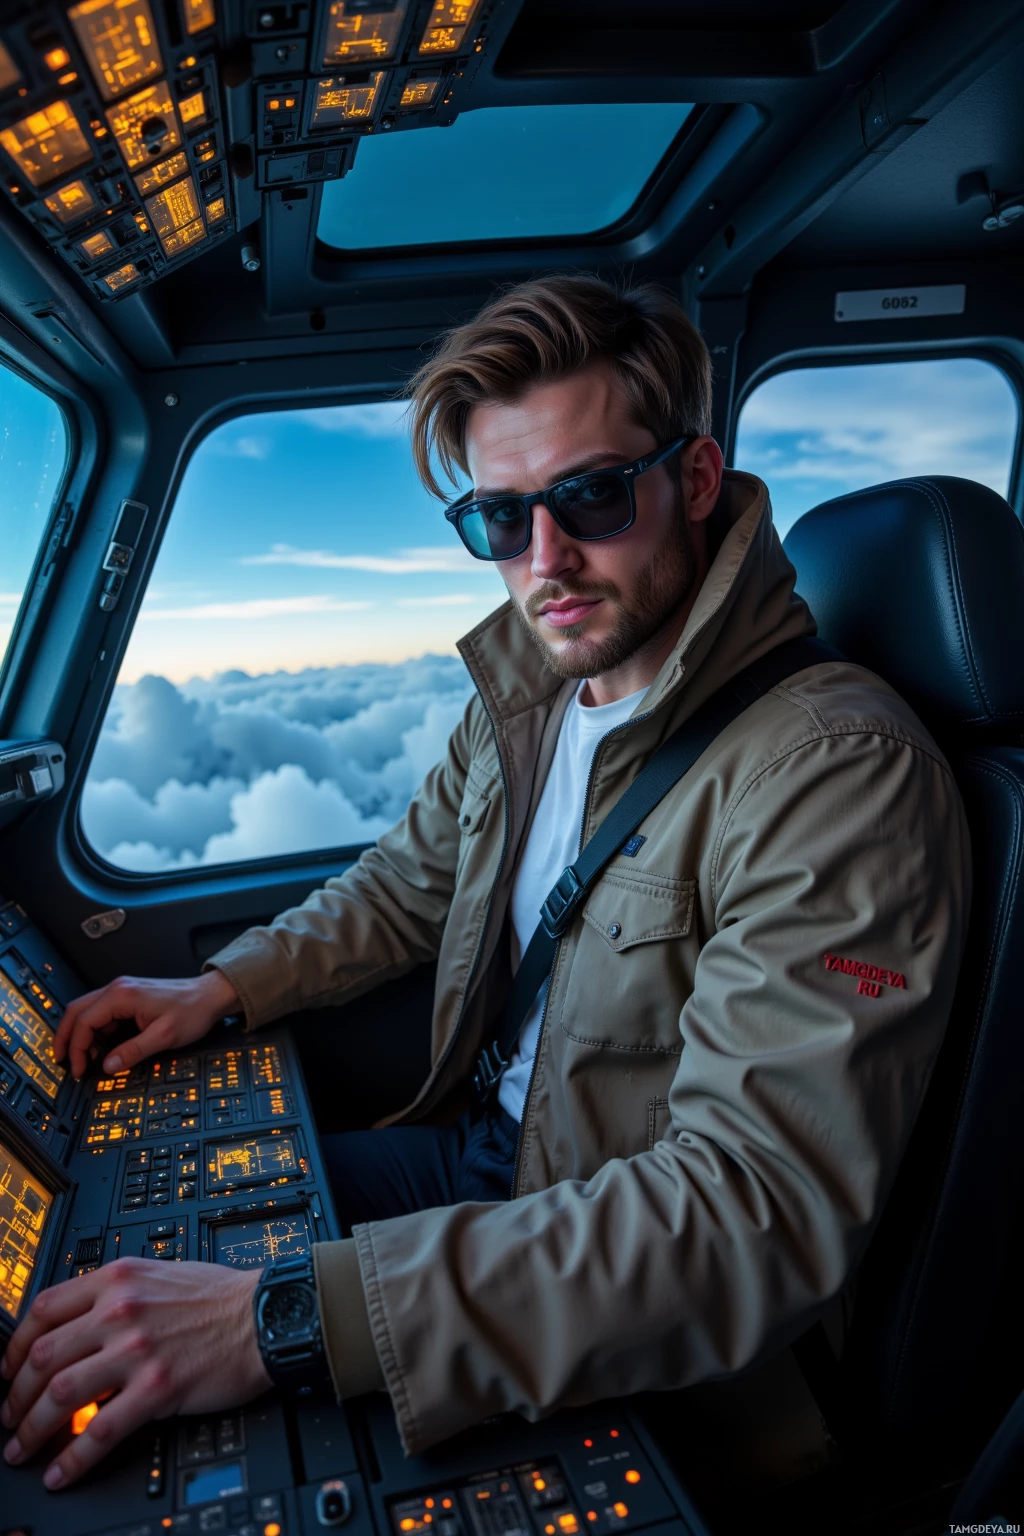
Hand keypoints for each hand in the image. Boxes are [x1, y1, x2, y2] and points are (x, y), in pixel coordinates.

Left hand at [0, 1258, 270, 1489]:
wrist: (266, 1315)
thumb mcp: (159, 1274)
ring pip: (60, 1395)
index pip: (44, 1310)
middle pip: (43, 1357)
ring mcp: (136, 1350)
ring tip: (23, 1449)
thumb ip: (118, 1295)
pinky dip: (72, 1458)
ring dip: (33, 1430)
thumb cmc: (221, 1296)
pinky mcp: (157, 1388)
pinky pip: (100, 1431)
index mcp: (118, 1279)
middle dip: (17, 1396)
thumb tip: (81, 1325)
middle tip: (10, 1417)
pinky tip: (61, 1472)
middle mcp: (120, 1311)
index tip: (11, 1369)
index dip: (16, 1346)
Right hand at [53, 971, 239, 1079]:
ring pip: (87, 1011)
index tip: (78, 1068)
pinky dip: (95, 1031)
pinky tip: (100, 1048)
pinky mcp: (128, 998)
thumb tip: (108, 1066)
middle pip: (77, 1011)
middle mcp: (117, 989)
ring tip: (82, 1059)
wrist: (210, 996)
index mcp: (121, 995)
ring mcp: (122, 992)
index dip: (76, 1048)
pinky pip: (102, 1013)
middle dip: (66, 1038)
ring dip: (80, 1035)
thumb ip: (133, 1052)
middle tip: (63, 1062)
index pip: (84, 1021)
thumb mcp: (163, 1036)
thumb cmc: (192, 1011)